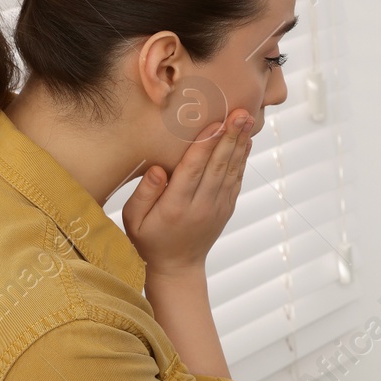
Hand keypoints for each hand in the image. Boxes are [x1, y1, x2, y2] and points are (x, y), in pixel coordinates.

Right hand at [122, 108, 255, 273]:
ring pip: (230, 170)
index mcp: (175, 207)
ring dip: (240, 143)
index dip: (205, 145)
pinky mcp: (226, 207)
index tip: (215, 122)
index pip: (192, 171)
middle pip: (217, 167)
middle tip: (241, 113)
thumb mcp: (133, 221)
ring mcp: (217, 207)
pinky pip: (235, 179)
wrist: (178, 268)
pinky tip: (246, 139)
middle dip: (230, 137)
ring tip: (247, 118)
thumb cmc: (149, 240)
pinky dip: (242, 158)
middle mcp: (200, 206)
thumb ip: (143, 194)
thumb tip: (157, 169)